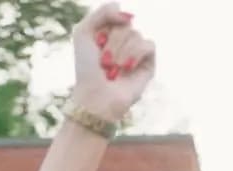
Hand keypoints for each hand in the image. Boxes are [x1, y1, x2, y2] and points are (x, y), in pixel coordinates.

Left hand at [71, 3, 155, 122]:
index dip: (105, 27)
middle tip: (104, 62)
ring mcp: (137, 51)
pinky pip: (148, 45)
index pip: (116, 12)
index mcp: (108, 30)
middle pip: (125, 23)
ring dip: (120, 52)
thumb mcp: (83, 32)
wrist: (95, 96)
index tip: (96, 44)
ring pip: (135, 34)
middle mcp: (124, 39)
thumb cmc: (86, 68)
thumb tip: (129, 16)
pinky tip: (127, 68)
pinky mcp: (148, 63)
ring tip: (113, 70)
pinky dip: (134, 55)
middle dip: (111, 42)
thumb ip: (103, 12)